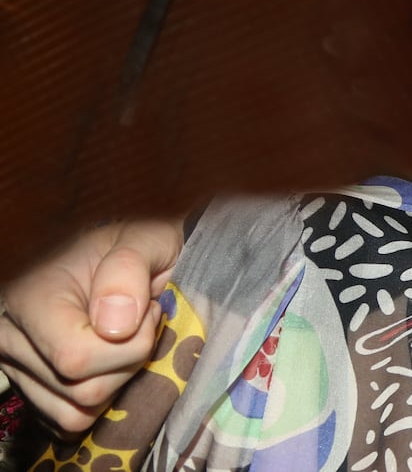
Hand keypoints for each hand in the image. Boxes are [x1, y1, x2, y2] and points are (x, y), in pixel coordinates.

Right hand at [0, 219, 182, 433]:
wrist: (127, 251)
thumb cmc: (138, 241)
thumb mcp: (144, 238)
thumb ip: (128, 271)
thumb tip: (114, 326)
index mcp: (30, 299)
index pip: (75, 358)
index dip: (130, 344)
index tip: (149, 308)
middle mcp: (11, 339)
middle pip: (82, 391)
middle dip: (129, 361)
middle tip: (141, 321)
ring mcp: (18, 368)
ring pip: (76, 414)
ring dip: (117, 384)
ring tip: (125, 339)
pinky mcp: (34, 389)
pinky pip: (69, 422)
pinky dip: (101, 402)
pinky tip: (113, 362)